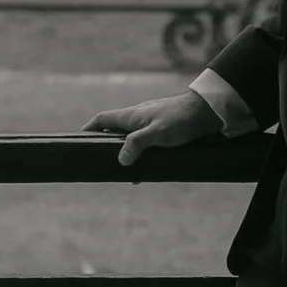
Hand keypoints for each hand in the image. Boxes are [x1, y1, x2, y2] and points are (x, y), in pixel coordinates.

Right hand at [88, 86, 221, 168]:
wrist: (207, 111)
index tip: (79, 140)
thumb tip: (121, 160)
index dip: (89, 129)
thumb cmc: (181, 119)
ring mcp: (150, 123)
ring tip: (128, 175)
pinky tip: (149, 170)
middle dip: (106, 146)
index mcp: (130, 116)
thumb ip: (137, 144)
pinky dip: (142, 156)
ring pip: (131, 139)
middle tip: (103, 164)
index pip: (102, 119)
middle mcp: (137, 118)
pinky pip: (145, 144)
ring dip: (127, 154)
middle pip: (114, 131)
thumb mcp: (157, 133)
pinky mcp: (163, 130)